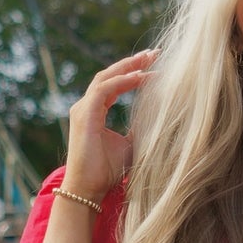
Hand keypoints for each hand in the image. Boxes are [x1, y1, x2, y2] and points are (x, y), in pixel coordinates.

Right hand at [62, 49, 157, 201]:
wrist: (88, 188)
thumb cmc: (107, 170)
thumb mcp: (130, 145)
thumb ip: (139, 129)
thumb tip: (159, 120)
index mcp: (95, 110)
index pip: (115, 83)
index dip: (134, 72)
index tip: (155, 65)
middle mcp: (86, 106)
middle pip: (110, 74)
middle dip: (133, 62)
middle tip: (156, 53)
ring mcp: (83, 108)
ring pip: (106, 77)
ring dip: (129, 67)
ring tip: (150, 59)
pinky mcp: (84, 114)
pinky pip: (104, 89)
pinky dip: (122, 81)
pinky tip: (140, 76)